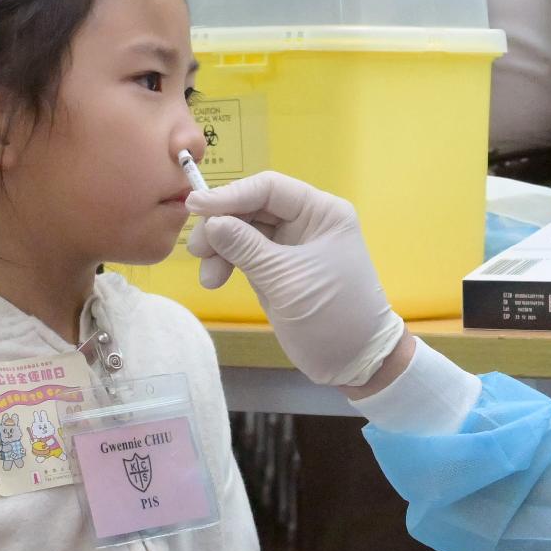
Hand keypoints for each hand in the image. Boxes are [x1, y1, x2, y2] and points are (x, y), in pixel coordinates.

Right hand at [184, 172, 404, 389]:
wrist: (356, 362)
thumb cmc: (331, 315)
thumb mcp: (286, 280)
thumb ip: (246, 247)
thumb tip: (211, 221)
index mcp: (321, 213)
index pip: (269, 188)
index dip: (231, 195)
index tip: (194, 207)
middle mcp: (307, 222)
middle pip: (253, 208)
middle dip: (222, 225)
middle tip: (196, 251)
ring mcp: (292, 246)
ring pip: (245, 232)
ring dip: (221, 249)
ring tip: (209, 277)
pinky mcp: (280, 270)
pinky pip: (247, 255)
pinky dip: (229, 264)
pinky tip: (215, 280)